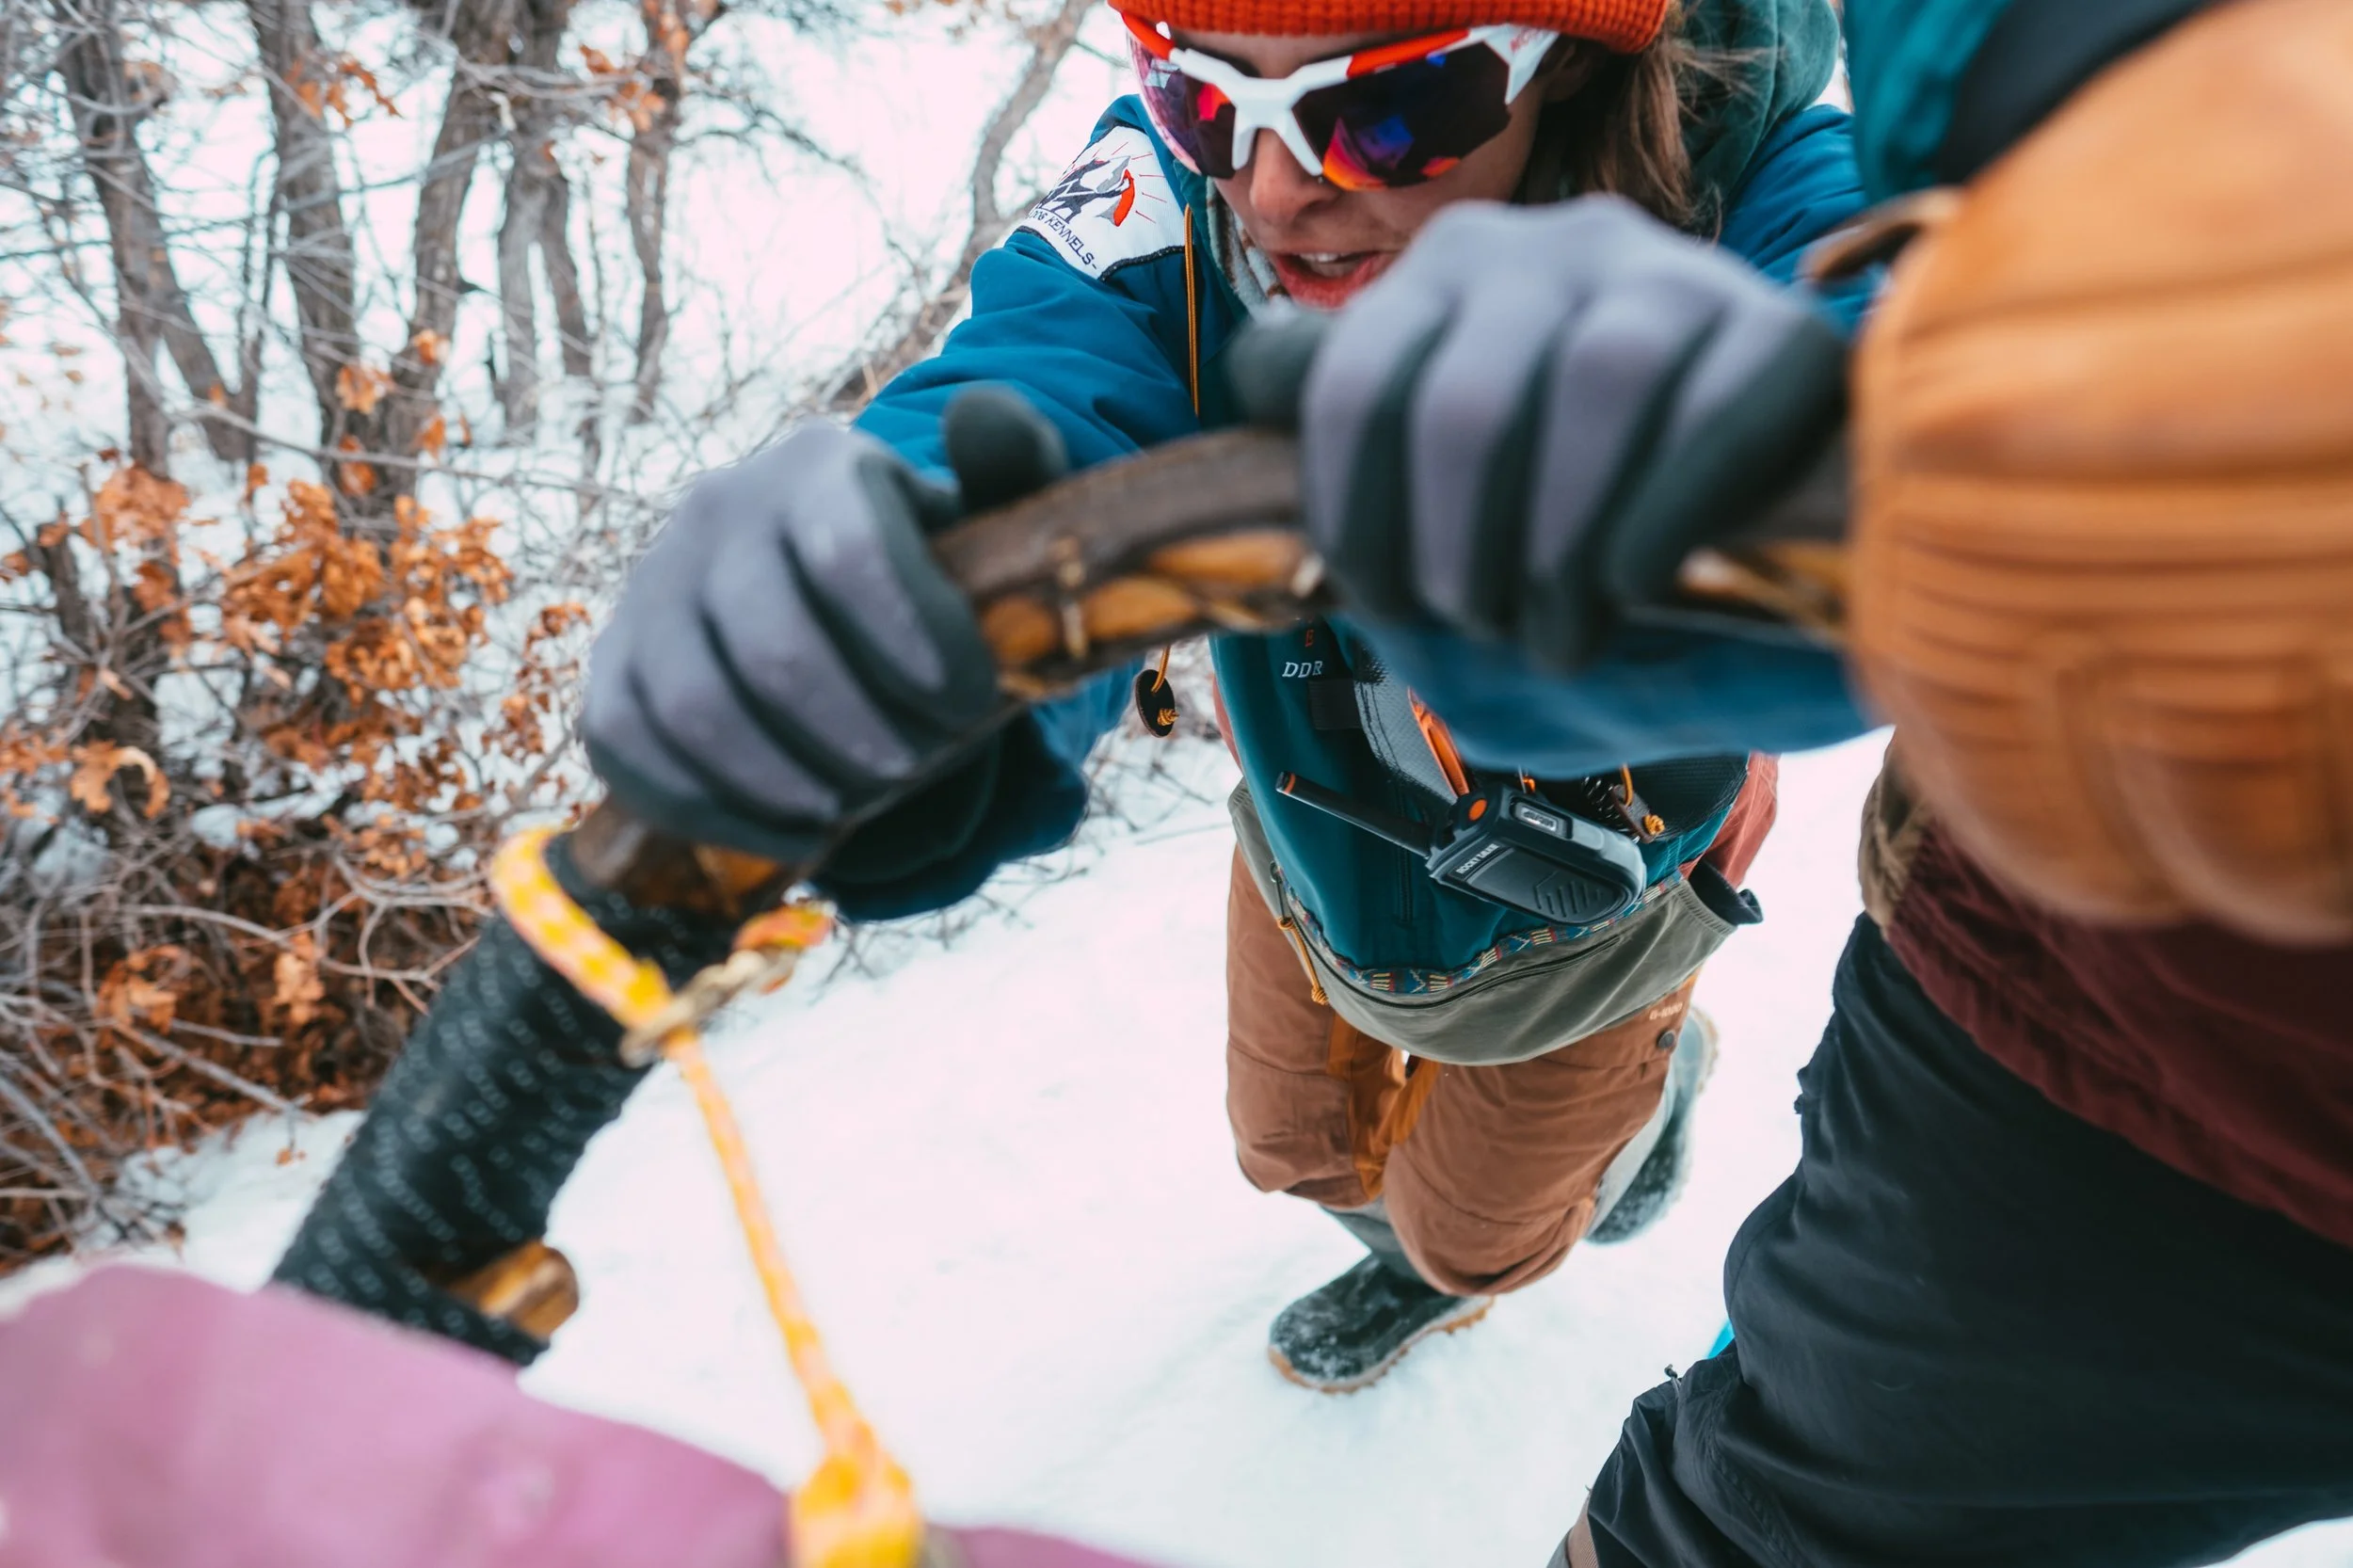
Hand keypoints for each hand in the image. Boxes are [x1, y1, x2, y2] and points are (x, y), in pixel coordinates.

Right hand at [581, 389, 1065, 864]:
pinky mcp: (610, 670)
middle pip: (776, 653)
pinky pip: (631, 752)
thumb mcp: (986, 514)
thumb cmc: (930, 568)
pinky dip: (719, 811)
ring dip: (790, 780)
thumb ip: (1009, 464)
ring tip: (855, 800)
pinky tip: (794, 830)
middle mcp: (718, 510)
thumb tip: (982, 415)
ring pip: (697, 711)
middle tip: (916, 766)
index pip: (850, 553)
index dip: (915, 645)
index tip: (973, 704)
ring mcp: (650, 590)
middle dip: (864, 735)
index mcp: (818, 465)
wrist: (837, 604)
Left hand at [1232, 197, 1847, 668]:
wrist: (1766, 560)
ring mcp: (1672, 275)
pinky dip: (1667, 515)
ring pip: (1597, 378)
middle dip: (1459, 553)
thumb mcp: (1451, 549)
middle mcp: (1548, 249)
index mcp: (1441, 284)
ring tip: (1562, 633)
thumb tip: (1315, 552)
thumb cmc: (1572, 554)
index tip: (1391, 606)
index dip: (1352, 519)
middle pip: (1464, 404)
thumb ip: (1379, 531)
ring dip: (1560, 542)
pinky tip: (1638, 582)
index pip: (1347, 384)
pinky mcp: (1787, 328)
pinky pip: (1720, 405)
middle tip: (1488, 630)